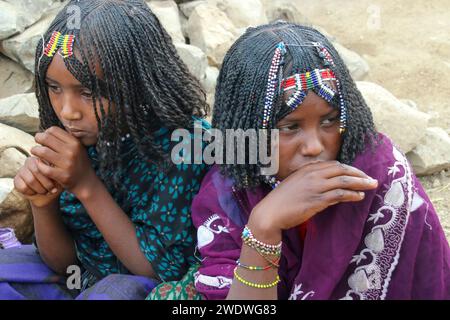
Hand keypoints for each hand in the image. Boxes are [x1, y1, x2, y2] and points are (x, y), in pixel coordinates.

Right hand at [14, 157, 61, 207]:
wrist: (48, 193)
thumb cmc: (57, 182)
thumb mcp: (60, 176)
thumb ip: (57, 171)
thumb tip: (53, 171)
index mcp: (42, 157)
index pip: (45, 164)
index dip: (51, 177)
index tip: (57, 184)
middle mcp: (30, 161)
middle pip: (37, 172)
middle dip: (47, 184)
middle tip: (52, 190)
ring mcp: (22, 169)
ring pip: (31, 180)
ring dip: (40, 189)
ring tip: (45, 191)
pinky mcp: (16, 179)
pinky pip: (23, 187)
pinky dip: (31, 192)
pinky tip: (36, 192)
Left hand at [30, 126, 96, 196]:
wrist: (86, 181)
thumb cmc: (78, 162)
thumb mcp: (77, 148)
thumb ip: (65, 140)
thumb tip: (45, 132)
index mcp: (75, 142)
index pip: (53, 130)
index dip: (46, 132)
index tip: (44, 137)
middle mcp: (72, 151)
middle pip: (46, 138)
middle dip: (38, 139)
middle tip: (36, 142)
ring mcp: (67, 164)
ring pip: (42, 152)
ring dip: (35, 150)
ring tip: (35, 152)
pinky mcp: (62, 175)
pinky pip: (43, 167)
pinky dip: (38, 164)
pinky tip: (39, 164)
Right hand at [250, 161, 378, 232]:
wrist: (270, 212)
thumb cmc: (281, 200)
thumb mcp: (295, 184)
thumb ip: (310, 180)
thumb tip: (327, 183)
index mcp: (307, 169)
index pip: (334, 164)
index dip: (350, 168)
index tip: (359, 174)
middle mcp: (312, 175)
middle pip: (342, 170)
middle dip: (359, 174)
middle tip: (371, 179)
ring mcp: (315, 187)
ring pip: (344, 181)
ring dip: (361, 183)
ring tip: (372, 186)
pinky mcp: (317, 200)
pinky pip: (340, 195)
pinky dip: (352, 195)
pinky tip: (359, 197)